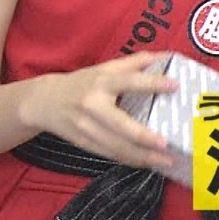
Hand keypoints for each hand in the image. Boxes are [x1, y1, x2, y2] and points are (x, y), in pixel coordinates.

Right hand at [22, 51, 176, 168]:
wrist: (42, 102)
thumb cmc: (82, 83)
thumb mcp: (105, 69)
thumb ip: (136, 62)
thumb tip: (167, 56)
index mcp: (101, 83)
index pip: (130, 82)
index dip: (152, 83)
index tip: (175, 85)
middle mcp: (93, 106)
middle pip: (120, 125)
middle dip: (143, 137)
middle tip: (166, 144)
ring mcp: (86, 128)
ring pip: (116, 146)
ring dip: (142, 156)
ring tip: (166, 160)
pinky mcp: (83, 144)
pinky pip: (110, 155)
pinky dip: (130, 160)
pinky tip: (147, 163)